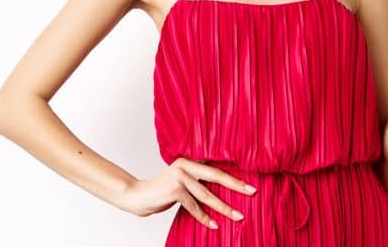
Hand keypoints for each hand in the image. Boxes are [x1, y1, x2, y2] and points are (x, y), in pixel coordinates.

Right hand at [116, 157, 255, 228]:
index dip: (233, 177)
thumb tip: (219, 193)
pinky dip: (204, 217)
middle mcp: (184, 166)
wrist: (135, 195)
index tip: (249, 185)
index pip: (215, 169)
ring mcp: (179, 177)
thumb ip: (195, 184)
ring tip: (238, 216)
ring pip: (207, 194)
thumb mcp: (179, 185)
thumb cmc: (158, 192)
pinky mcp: (174, 189)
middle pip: (215, 176)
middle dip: (236, 185)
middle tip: (252, 192)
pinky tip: (213, 225)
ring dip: (224, 207)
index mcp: (188, 162)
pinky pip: (194, 206)